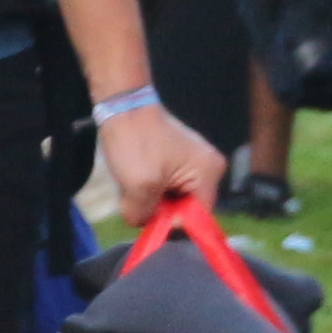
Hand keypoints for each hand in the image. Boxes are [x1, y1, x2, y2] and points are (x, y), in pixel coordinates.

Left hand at [96, 99, 226, 215]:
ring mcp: (195, 162)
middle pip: (187, 209)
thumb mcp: (137, 186)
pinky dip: (151, 188)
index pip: (199, 218)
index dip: (175, 225)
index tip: (151, 220)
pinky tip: (135, 180)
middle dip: (161, 211)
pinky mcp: (179, 159)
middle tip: (137, 203)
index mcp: (208, 174)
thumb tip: (147, 223)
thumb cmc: (134, 143)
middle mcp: (209, 169)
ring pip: (174, 198)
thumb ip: (145, 215)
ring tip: (134, 189)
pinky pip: (168, 185)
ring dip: (153, 200)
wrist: (122, 106)